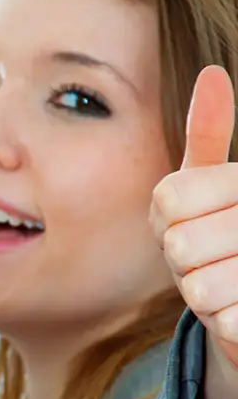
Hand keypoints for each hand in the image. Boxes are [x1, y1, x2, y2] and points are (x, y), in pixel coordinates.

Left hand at [151, 65, 237, 398]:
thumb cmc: (223, 239)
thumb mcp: (209, 188)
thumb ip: (206, 139)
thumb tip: (210, 75)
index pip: (168, 198)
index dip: (168, 220)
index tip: (193, 221)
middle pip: (179, 244)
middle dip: (183, 262)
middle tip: (207, 259)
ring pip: (198, 287)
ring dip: (202, 295)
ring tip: (223, 284)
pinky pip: (221, 321)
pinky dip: (220, 323)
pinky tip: (236, 312)